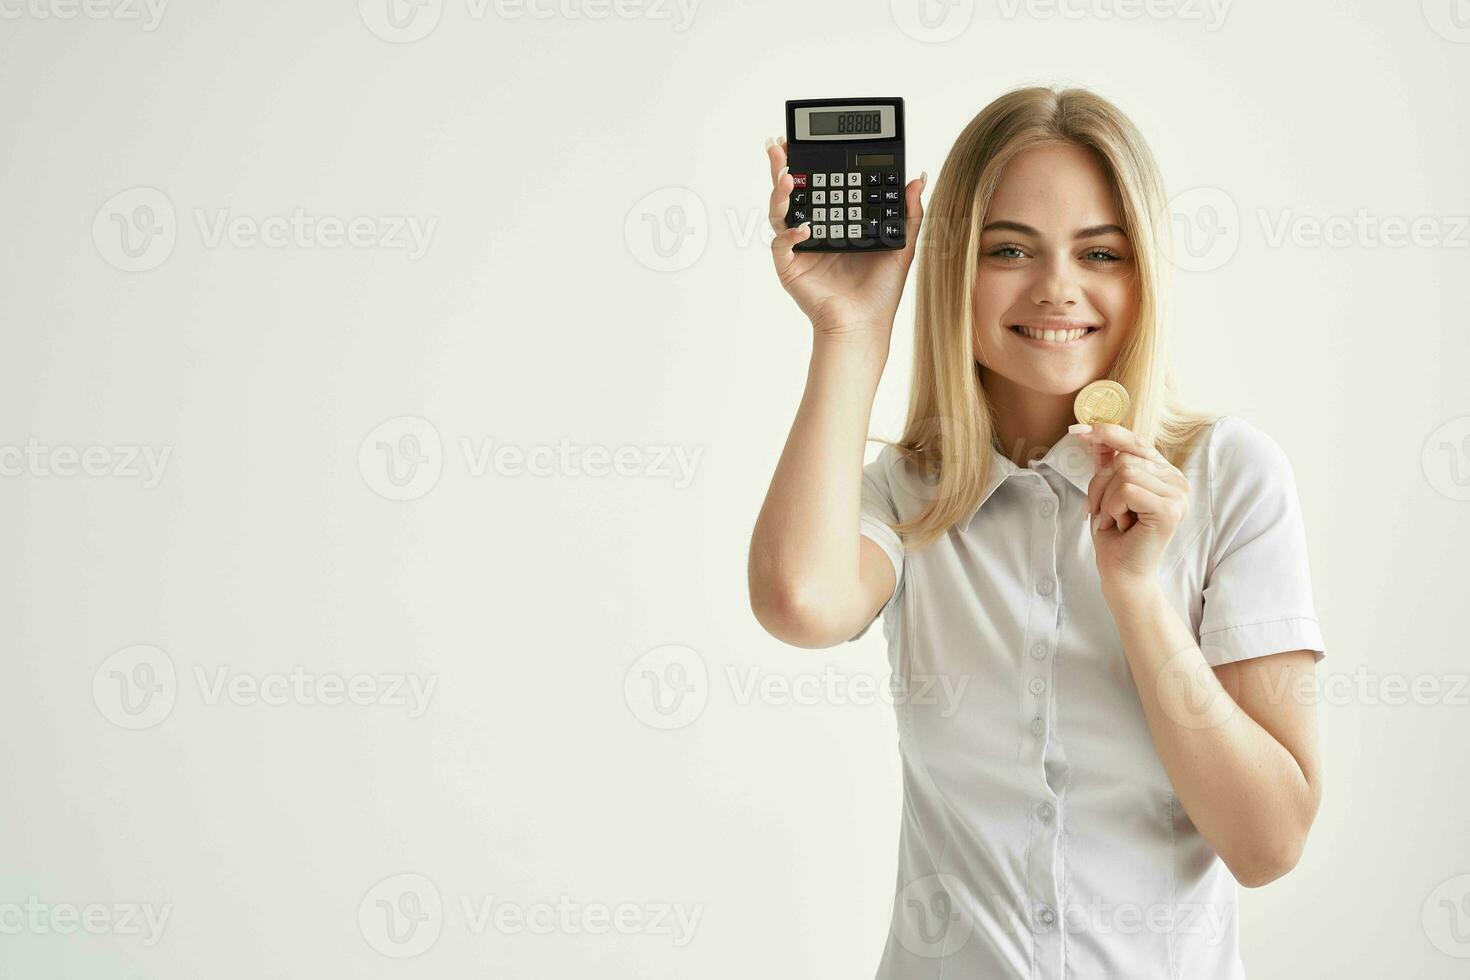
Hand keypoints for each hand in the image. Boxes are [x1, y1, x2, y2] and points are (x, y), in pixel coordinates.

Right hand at [764, 136, 927, 342]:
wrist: (865, 325)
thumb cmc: (880, 291)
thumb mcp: (901, 244)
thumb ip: (908, 211)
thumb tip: (918, 177)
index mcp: (835, 221)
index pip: (818, 185)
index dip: (809, 163)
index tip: (806, 142)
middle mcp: (813, 231)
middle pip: (792, 192)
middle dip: (782, 166)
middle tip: (780, 145)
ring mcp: (798, 248)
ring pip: (779, 212)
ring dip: (780, 192)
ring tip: (787, 175)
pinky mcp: (789, 267)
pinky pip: (781, 244)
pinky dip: (790, 233)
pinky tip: (805, 227)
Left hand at [1079, 422, 1191, 595]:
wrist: (1121, 572)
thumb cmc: (1115, 534)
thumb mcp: (1107, 490)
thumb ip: (1106, 460)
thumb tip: (1091, 429)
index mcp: (1165, 473)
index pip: (1135, 442)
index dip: (1107, 433)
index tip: (1077, 430)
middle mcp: (1177, 480)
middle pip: (1124, 459)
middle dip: (1100, 485)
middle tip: (1101, 511)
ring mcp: (1178, 495)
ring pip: (1124, 472)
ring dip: (1107, 500)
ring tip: (1115, 520)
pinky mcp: (1170, 509)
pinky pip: (1127, 490)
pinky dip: (1113, 508)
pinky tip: (1121, 525)